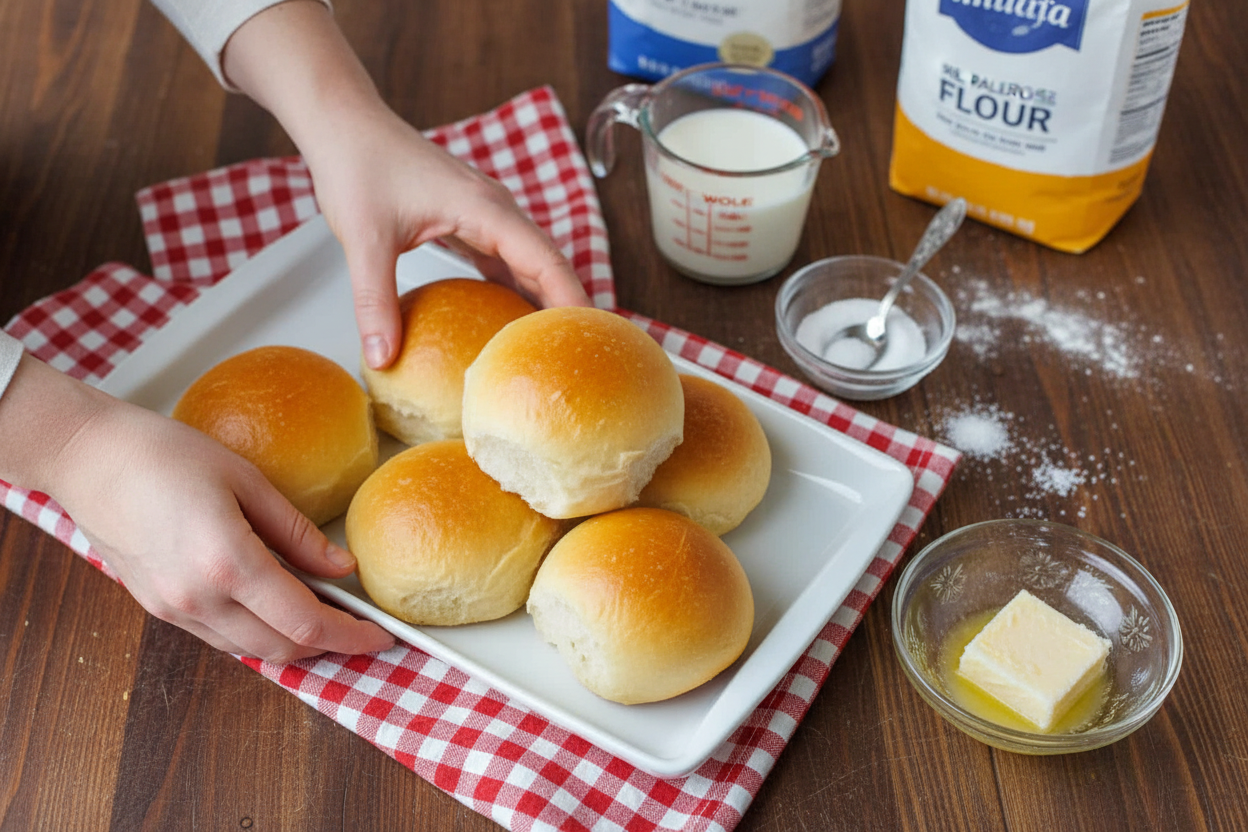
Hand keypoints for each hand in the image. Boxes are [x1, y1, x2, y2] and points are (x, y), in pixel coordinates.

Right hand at [15, 365, 394, 661]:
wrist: (86, 457)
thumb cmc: (165, 454)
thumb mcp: (247, 481)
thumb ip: (298, 533)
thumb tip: (343, 569)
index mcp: (228, 564)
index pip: (306, 624)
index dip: (351, 636)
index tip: (382, 635)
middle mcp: (198, 599)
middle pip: (282, 648)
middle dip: (329, 647)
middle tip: (361, 627)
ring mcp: (174, 610)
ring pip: (251, 651)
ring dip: (293, 643)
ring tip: (326, 616)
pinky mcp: (158, 608)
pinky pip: (221, 638)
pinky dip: (258, 633)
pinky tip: (277, 608)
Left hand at [304, 105, 591, 368]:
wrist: (345, 126)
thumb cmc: (357, 166)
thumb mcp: (364, 242)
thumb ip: (375, 303)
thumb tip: (381, 359)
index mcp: (486, 209)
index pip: (547, 262)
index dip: (573, 302)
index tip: (591, 340)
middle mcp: (496, 210)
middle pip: (549, 265)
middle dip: (569, 309)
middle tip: (579, 359)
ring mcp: (486, 214)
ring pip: (531, 264)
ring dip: (546, 301)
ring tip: (555, 350)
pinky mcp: (471, 220)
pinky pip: (507, 262)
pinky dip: (518, 290)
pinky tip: (514, 322)